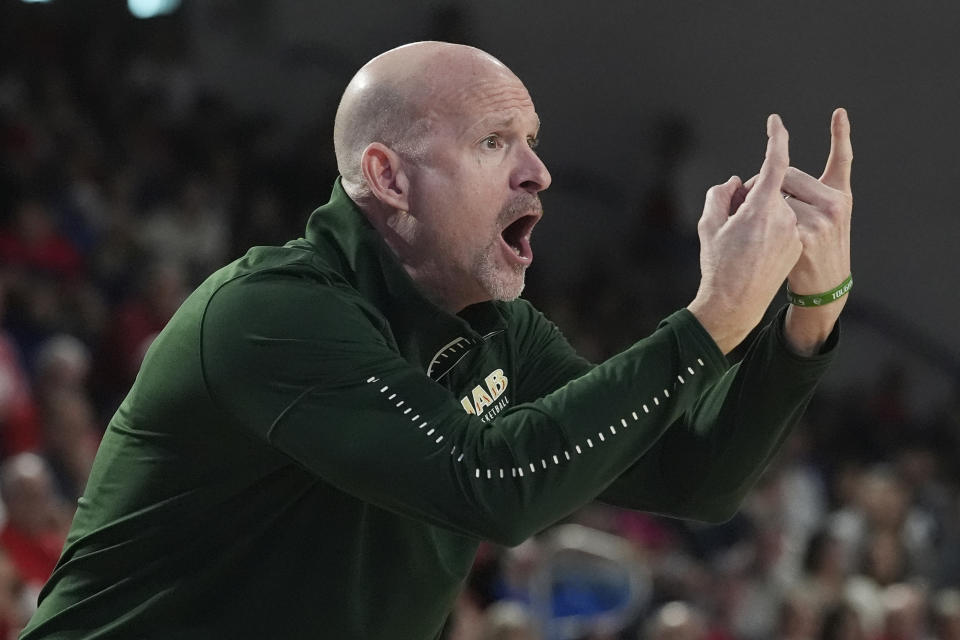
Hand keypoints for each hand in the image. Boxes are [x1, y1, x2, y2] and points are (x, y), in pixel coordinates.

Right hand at [687, 114, 801, 353]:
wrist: (735, 304)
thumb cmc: (717, 264)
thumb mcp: (708, 225)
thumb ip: (720, 195)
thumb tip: (736, 182)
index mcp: (760, 209)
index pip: (775, 163)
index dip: (776, 138)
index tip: (776, 122)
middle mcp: (782, 217)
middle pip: (771, 187)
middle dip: (753, 192)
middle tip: (731, 215)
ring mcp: (793, 232)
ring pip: (778, 205)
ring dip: (761, 211)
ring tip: (742, 237)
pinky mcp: (797, 244)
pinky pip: (783, 223)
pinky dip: (770, 226)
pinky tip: (755, 249)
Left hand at [781, 108, 852, 354]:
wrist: (823, 286)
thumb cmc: (818, 247)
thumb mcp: (828, 216)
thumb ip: (811, 190)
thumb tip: (761, 174)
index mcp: (841, 193)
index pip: (841, 158)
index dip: (841, 134)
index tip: (839, 112)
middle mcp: (835, 203)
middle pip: (788, 174)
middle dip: (767, 184)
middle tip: (758, 201)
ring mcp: (820, 220)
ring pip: (776, 194)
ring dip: (760, 203)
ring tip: (761, 223)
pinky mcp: (802, 236)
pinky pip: (770, 215)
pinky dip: (760, 220)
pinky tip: (764, 235)